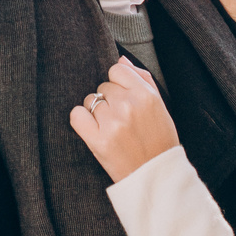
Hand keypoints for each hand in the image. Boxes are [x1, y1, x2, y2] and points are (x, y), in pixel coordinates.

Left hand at [68, 58, 179, 180]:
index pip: (117, 70)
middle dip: (109, 99)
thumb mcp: (159, 106)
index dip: (118, 83)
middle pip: (103, 86)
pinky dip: (81, 120)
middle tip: (121, 119)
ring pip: (90, 101)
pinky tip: (93, 129)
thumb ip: (142, 78)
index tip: (124, 98)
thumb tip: (121, 59)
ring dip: (97, 112)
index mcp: (146, 95)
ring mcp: (112, 123)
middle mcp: (129, 106)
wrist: (156, 175)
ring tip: (112, 128)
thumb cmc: (159, 139)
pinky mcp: (98, 141)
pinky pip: (77, 115)